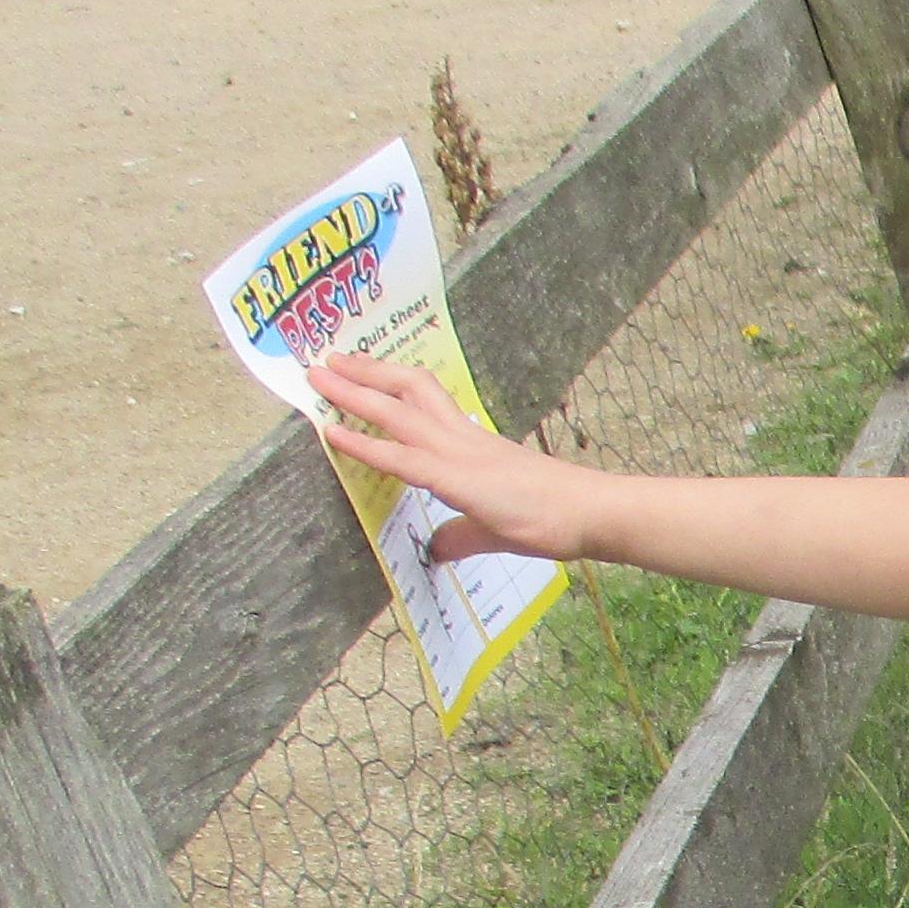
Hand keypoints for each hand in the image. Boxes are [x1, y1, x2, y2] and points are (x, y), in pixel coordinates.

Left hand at [308, 352, 603, 563]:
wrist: (589, 513)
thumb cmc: (556, 516)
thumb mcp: (495, 526)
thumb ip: (461, 535)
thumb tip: (437, 549)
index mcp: (473, 443)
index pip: (425, 401)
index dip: (389, 382)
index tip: (359, 369)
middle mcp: (462, 439)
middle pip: (407, 389)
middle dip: (364, 372)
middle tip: (327, 358)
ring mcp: (459, 454)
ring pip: (397, 411)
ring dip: (354, 392)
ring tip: (320, 376)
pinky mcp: (457, 478)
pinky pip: (400, 457)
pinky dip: (362, 444)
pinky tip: (333, 434)